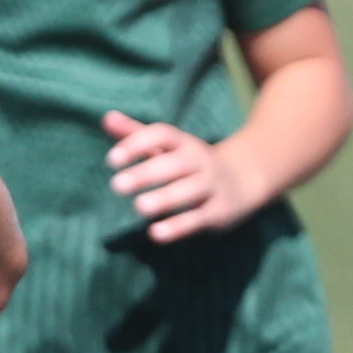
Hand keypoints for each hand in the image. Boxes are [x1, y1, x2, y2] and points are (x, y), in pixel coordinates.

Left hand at [104, 109, 265, 241]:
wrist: (246, 179)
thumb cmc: (192, 164)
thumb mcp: (168, 148)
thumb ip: (137, 135)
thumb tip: (107, 118)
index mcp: (184, 143)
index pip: (162, 135)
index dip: (137, 144)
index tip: (112, 160)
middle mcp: (200, 161)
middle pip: (174, 164)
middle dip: (146, 174)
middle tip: (117, 185)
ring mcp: (212, 186)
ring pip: (189, 191)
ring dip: (164, 199)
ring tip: (139, 207)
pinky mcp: (219, 212)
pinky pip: (199, 218)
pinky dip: (178, 227)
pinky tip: (155, 234)